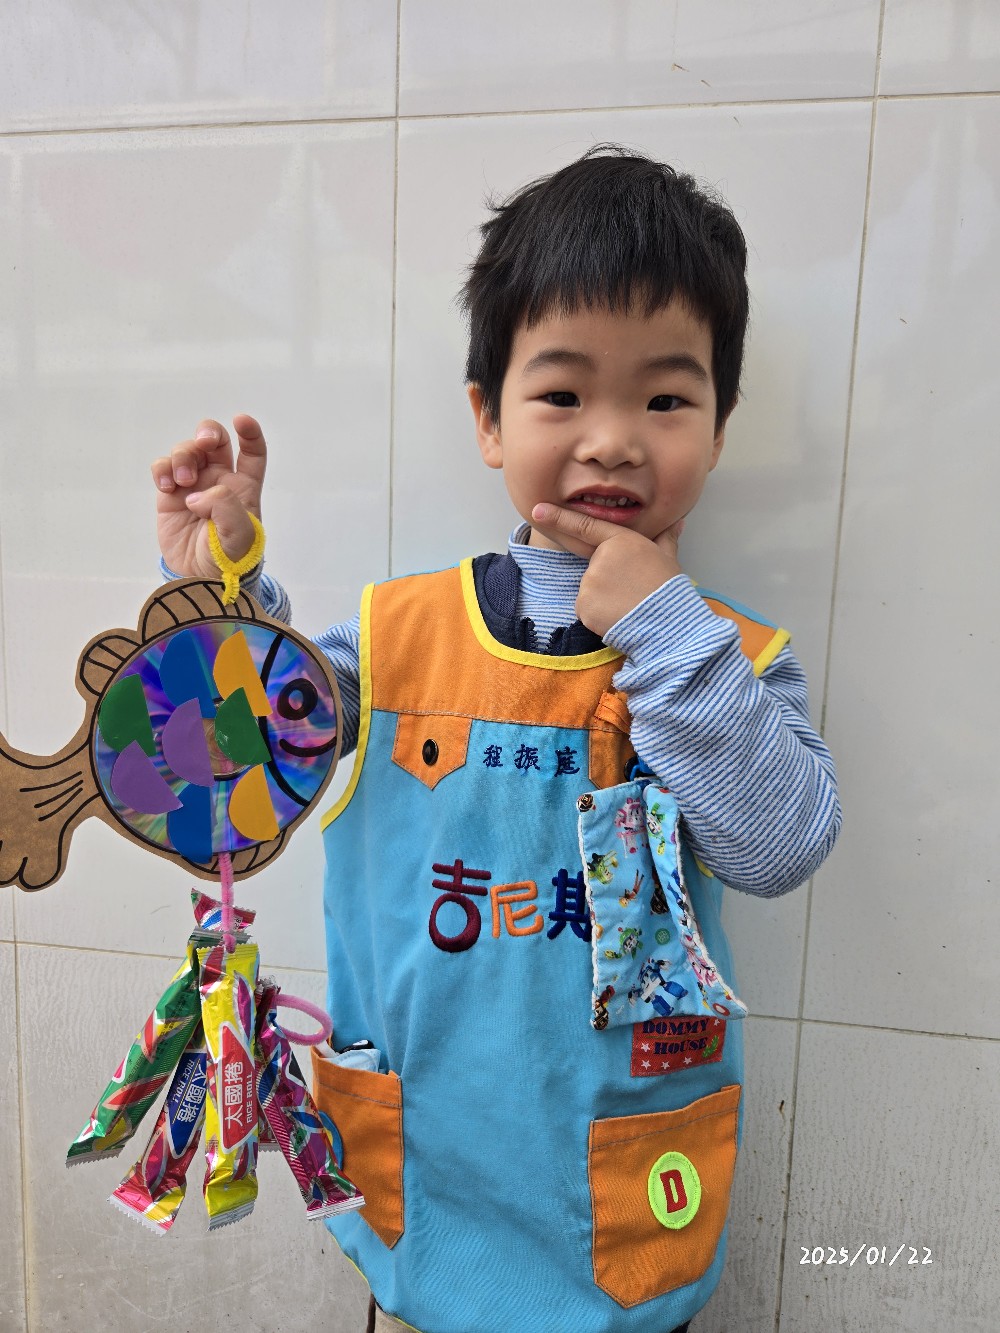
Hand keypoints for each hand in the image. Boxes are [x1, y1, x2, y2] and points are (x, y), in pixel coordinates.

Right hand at [151, 415, 266, 577]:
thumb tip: (197, 495)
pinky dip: (162, 469)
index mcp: (244, 487)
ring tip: (181, 482)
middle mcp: (219, 480)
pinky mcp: (170, 494)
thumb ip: (226, 508)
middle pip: (214, 440)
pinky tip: (166, 486)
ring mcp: (193, 484)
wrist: (200, 579)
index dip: (250, 433)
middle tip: (203, 443)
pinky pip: (163, 467)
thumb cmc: (229, 558)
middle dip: (207, 432)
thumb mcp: (239, 536)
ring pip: (186, 450)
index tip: (241, 420)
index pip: (252, 452)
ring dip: (182, 457)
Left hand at [530, 503, 684, 636]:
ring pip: (590, 590)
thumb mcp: (668, 558)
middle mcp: (600, 558)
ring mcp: (589, 582)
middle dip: (607, 580)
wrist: (667, 623)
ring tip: (628, 605)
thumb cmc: (669, 589)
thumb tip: (678, 522)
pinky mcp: (583, 605)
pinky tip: (618, 616)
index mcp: (620, 541)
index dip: (558, 517)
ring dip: (604, 599)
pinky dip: (599, 615)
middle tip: (631, 592)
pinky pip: (586, 609)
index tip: (536, 510)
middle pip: (594, 568)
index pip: (584, 526)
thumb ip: (666, 539)